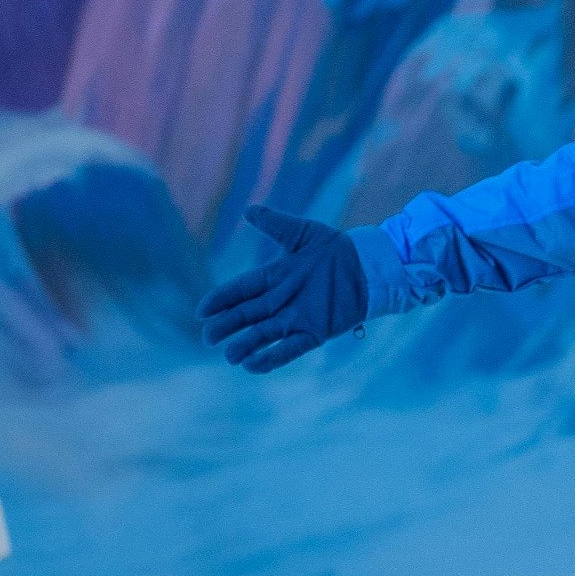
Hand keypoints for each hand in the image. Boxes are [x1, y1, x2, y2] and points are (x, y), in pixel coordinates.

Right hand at [199, 208, 369, 373]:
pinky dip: (273, 357)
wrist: (372, 264)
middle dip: (228, 326)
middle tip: (209, 337)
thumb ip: (276, 224)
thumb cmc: (338, 248)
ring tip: (230, 356)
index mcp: (274, 276)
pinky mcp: (316, 331)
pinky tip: (253, 365)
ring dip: (247, 345)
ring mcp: (298, 317)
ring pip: (265, 334)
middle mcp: (281, 300)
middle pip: (248, 315)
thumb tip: (249, 210)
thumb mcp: (304, 233)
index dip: (221, 300)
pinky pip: (291, 347)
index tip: (202, 311)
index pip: (241, 290)